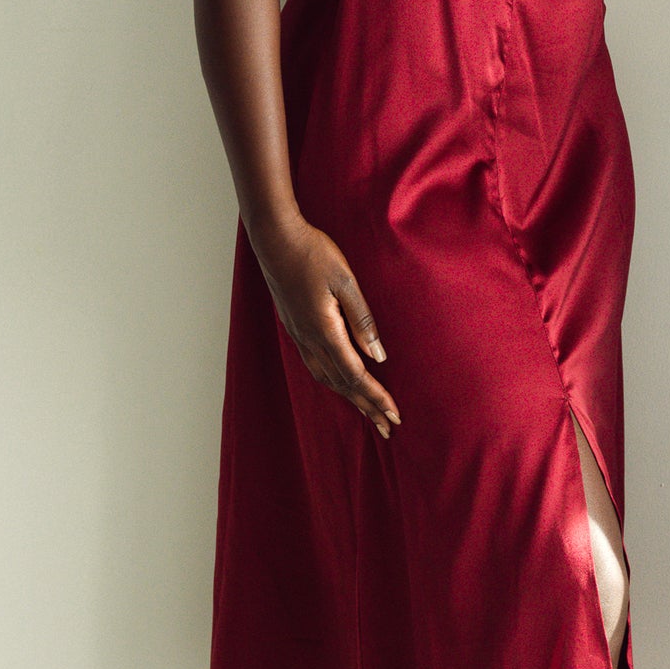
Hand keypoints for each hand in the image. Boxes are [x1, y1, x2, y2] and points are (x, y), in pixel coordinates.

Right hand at [252, 217, 400, 437]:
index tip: (393, 415)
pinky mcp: (295, 329)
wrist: (276, 240)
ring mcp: (299, 336)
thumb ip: (362, 320)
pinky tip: (341, 385)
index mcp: (324, 331)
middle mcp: (309, 341)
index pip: (355, 375)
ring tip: (369, 414)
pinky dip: (333, 383)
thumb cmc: (314, 254)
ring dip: (350, 398)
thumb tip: (378, 356)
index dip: (376, 397)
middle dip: (366, 407)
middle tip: (388, 428)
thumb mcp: (345, 282)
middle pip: (342, 385)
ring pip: (327, 379)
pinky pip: (316, 367)